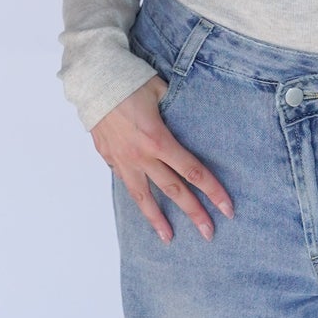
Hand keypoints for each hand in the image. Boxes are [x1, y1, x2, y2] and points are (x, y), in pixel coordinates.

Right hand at [92, 76, 234, 243]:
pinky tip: (143, 205)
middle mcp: (141, 155)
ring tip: (168, 238)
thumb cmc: (129, 80)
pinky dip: (136, 196)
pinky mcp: (108, 157)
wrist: (91, 79)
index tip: (226, 208)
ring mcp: (122, 159)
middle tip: (209, 233)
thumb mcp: (161, 90)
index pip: (192, 172)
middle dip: (194, 213)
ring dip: (157, 219)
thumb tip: (193, 117)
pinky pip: (125, 181)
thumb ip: (178, 108)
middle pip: (174, 190)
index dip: (212, 191)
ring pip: (143, 196)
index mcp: (158, 140)